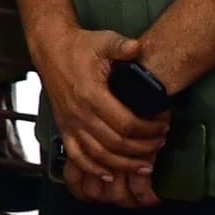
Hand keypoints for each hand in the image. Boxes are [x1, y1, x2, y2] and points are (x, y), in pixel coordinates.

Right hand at [29, 20, 165, 205]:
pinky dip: (93, 169)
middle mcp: (79, 114)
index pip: (126, 124)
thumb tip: (137, 47)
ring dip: (123, 164)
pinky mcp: (64, 128)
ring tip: (144, 165)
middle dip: (142, 149)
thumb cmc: (82, 46)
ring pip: (99, 155)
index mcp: (92, 94)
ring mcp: (70, 124)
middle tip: (160, 144)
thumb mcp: (103, 41)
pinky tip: (109, 174)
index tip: (163, 126)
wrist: (51, 50)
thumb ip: (121, 46)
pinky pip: (77, 156)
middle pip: (115, 144)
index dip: (148, 131)